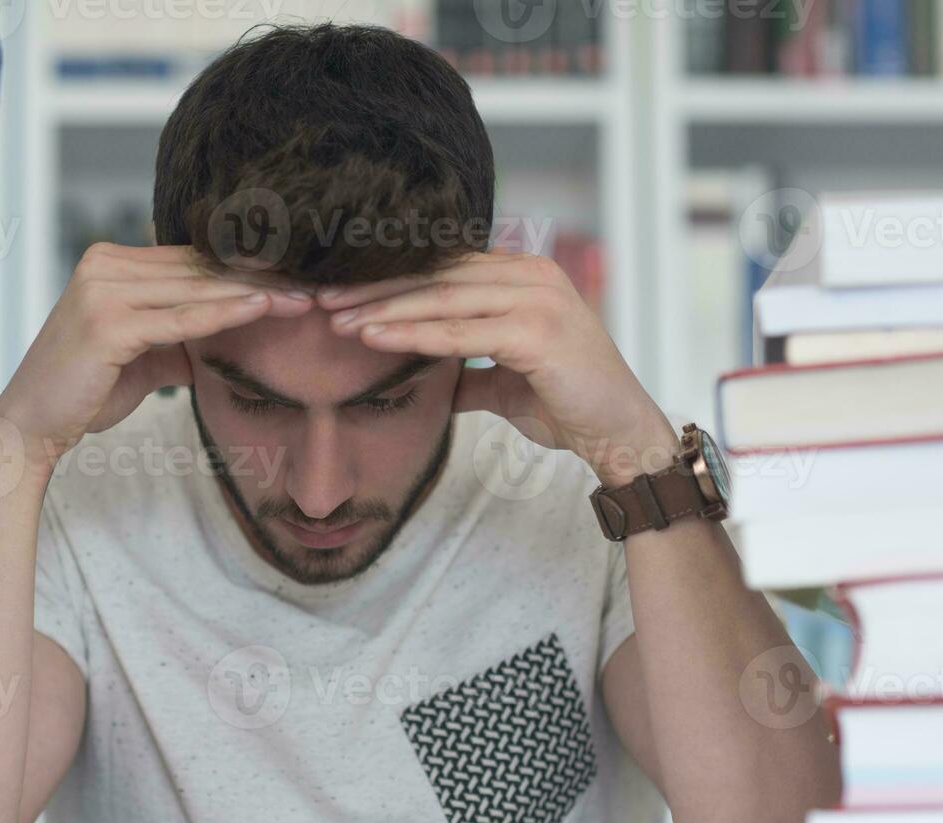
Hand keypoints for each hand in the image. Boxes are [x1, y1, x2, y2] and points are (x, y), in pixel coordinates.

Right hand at [0, 243, 314, 478]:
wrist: (33, 425)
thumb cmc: (87, 392)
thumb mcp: (145, 354)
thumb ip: (182, 335)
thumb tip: (230, 332)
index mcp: (110, 263)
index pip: (193, 261)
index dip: (246, 270)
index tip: (296, 281)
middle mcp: (103, 265)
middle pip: (199, 268)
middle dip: (260, 278)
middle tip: (315, 286)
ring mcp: (103, 290)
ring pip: (196, 288)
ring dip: (255, 293)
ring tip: (303, 300)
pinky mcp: (107, 322)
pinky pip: (181, 318)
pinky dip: (224, 314)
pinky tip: (262, 310)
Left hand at [316, 251, 679, 487]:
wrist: (620, 433)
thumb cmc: (568, 406)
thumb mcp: (505, 381)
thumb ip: (468, 370)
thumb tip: (431, 379)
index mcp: (522, 275)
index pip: (443, 270)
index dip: (390, 282)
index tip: (341, 295)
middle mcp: (530, 274)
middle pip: (436, 277)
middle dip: (375, 289)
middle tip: (321, 300)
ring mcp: (536, 298)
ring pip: (442, 299)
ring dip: (384, 309)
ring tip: (337, 320)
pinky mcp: (537, 330)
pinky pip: (460, 331)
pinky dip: (414, 334)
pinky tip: (375, 338)